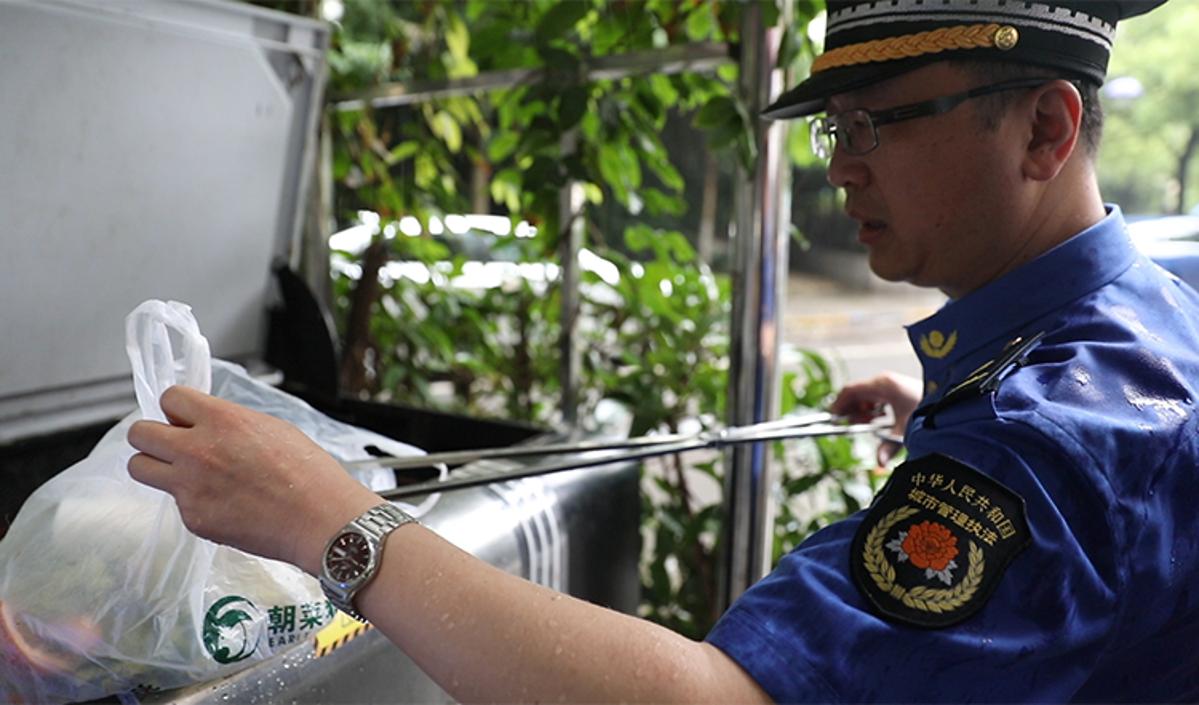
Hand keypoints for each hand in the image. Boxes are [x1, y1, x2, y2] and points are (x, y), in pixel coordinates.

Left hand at [126, 386, 379, 574]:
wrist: (319, 519)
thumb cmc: (308, 474)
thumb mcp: (273, 428)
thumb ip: (231, 423)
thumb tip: (208, 425)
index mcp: (222, 420)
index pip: (169, 398)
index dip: (177, 409)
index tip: (184, 419)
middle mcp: (198, 450)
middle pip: (139, 434)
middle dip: (153, 437)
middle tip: (173, 445)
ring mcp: (191, 487)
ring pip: (140, 468)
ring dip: (156, 467)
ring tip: (184, 474)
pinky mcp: (193, 518)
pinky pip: (175, 502)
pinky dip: (192, 501)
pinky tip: (223, 503)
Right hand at [829, 372, 922, 464]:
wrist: (953, 399)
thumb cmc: (930, 408)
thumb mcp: (907, 429)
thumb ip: (889, 446)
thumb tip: (879, 463)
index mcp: (883, 385)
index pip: (850, 391)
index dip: (839, 405)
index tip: (833, 420)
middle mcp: (885, 381)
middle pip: (856, 393)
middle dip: (851, 410)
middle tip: (852, 426)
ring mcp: (891, 384)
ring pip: (866, 396)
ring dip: (863, 410)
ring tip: (868, 424)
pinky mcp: (897, 389)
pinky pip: (876, 397)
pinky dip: (873, 409)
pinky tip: (880, 420)